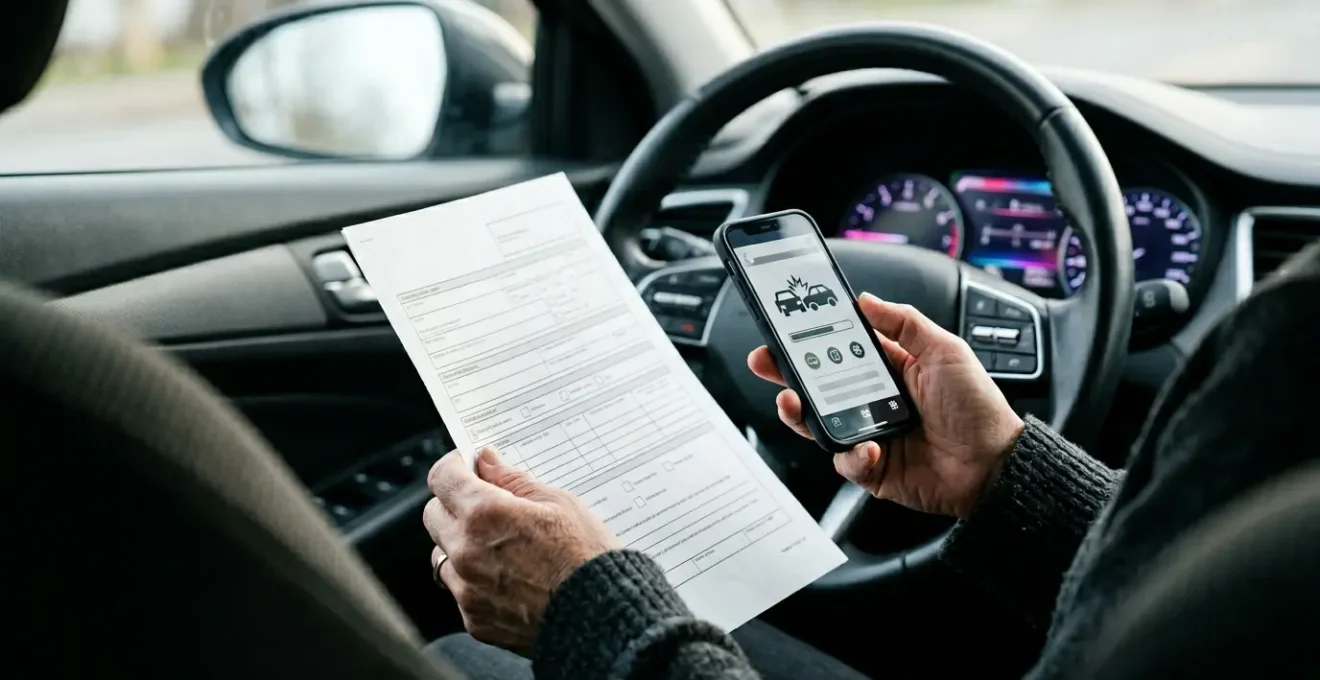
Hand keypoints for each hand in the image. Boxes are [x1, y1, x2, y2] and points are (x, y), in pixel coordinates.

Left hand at [423, 447, 619, 653]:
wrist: (602, 617)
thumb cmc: (586, 557)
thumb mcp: (558, 503)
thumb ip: (513, 481)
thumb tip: (486, 462)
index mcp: (484, 514)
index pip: (442, 477)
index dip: (455, 466)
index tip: (467, 466)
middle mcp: (466, 551)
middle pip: (433, 514)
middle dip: (454, 503)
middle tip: (486, 504)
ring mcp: (467, 589)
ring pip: (441, 554)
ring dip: (459, 544)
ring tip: (498, 546)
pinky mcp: (474, 619)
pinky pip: (460, 590)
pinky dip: (474, 580)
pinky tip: (507, 577)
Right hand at [748, 293, 1023, 518]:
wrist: (995, 466)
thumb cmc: (978, 408)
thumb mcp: (945, 350)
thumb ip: (905, 322)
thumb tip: (867, 300)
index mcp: (889, 370)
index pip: (839, 350)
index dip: (810, 341)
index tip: (785, 328)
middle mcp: (874, 403)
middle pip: (817, 387)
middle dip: (787, 374)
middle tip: (767, 362)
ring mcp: (870, 436)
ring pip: (819, 425)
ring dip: (801, 414)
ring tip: (794, 402)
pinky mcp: (873, 470)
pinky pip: (845, 463)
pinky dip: (851, 456)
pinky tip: (869, 448)